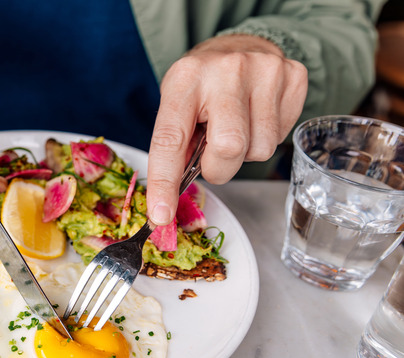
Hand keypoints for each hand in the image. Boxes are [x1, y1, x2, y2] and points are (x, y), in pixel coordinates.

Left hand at [145, 34, 307, 224]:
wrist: (239, 45)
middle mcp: (225, 71)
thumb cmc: (201, 86)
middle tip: (214, 156)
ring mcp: (264, 70)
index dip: (165, 182)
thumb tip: (169, 200)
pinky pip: (281, 136)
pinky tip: (256, 117)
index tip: (161, 215)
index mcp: (184, 80)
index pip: (171, 139)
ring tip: (236, 127)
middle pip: (229, 148)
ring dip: (244, 153)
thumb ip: (177, 148)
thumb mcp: (177, 106)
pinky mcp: (293, 76)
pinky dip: (266, 137)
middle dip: (219, 167)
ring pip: (259, 149)